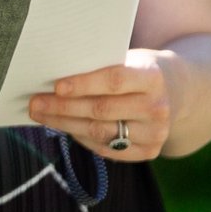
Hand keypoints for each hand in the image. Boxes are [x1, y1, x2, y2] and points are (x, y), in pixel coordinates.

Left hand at [27, 48, 171, 161]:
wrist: (175, 91)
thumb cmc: (135, 70)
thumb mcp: (125, 60)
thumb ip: (98, 67)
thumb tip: (51, 76)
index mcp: (152, 78)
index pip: (114, 81)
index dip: (83, 84)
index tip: (56, 86)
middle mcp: (158, 108)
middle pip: (102, 110)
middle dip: (63, 107)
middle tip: (35, 103)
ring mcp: (155, 133)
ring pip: (100, 132)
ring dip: (65, 125)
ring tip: (41, 115)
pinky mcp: (149, 151)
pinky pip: (106, 149)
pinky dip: (81, 138)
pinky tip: (64, 128)